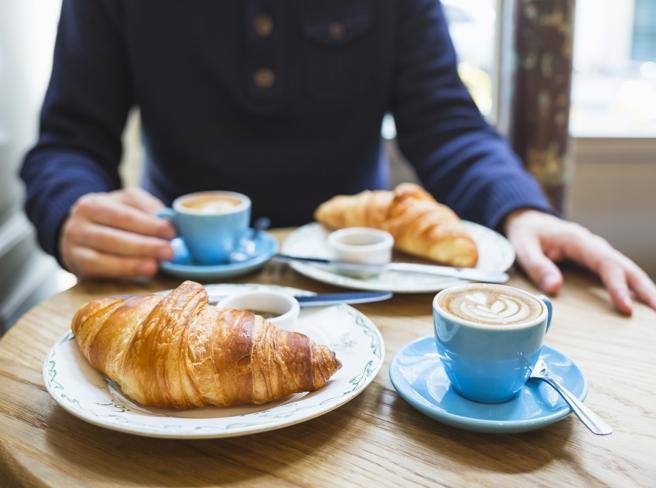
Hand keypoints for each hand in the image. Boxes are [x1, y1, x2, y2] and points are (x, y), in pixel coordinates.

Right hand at [60, 188, 174, 278]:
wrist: (82, 234)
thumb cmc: (112, 217)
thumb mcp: (127, 204)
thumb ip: (146, 208)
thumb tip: (168, 220)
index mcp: (92, 204)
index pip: (123, 215)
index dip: (148, 224)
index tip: (171, 232)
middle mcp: (78, 224)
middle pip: (113, 237)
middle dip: (144, 246)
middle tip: (169, 252)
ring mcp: (74, 247)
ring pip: (104, 256)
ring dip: (133, 262)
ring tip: (156, 266)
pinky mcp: (77, 266)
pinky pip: (99, 270)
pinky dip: (122, 271)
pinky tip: (142, 271)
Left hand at [504, 209, 655, 315]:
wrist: (527, 220)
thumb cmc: (525, 234)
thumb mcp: (523, 247)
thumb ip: (537, 266)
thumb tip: (555, 288)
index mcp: (578, 241)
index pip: (605, 264)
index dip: (617, 286)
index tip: (626, 307)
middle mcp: (593, 245)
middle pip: (625, 266)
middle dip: (644, 288)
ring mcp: (596, 252)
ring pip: (626, 269)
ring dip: (643, 288)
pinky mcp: (595, 260)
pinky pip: (618, 272)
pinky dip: (632, 285)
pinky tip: (641, 301)